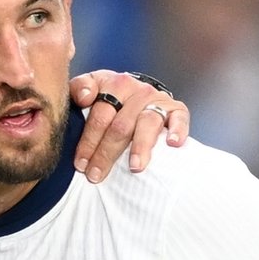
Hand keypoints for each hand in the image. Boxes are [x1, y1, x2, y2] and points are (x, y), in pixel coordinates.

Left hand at [68, 70, 189, 181]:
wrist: (139, 92)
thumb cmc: (111, 96)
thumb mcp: (92, 87)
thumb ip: (79, 88)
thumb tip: (82, 97)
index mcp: (113, 84)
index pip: (99, 116)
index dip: (88, 141)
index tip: (80, 164)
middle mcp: (136, 91)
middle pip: (120, 126)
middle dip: (106, 153)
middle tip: (96, 175)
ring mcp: (157, 100)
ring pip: (147, 124)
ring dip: (140, 146)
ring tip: (134, 167)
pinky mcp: (176, 109)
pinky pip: (179, 118)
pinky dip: (177, 130)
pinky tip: (172, 143)